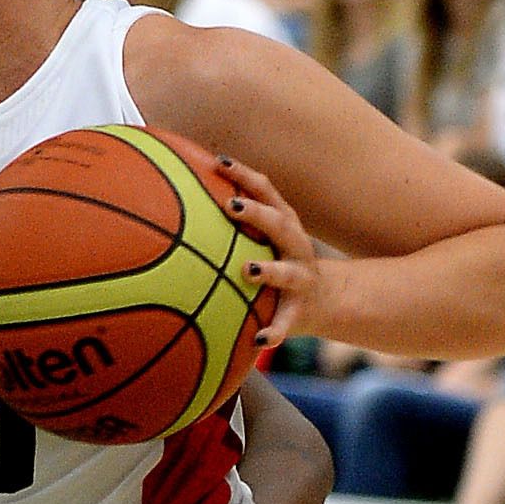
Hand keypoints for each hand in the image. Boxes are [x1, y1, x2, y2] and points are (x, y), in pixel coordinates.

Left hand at [216, 154, 326, 346]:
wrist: (328, 301)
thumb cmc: (280, 263)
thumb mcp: (264, 239)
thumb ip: (233, 225)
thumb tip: (176, 203)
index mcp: (284, 223)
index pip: (265, 190)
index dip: (243, 175)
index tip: (218, 162)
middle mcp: (296, 246)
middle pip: (279, 223)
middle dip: (256, 213)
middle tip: (229, 206)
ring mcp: (301, 278)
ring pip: (288, 272)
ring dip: (270, 270)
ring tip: (248, 270)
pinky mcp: (300, 311)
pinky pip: (286, 324)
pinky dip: (275, 332)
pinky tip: (259, 341)